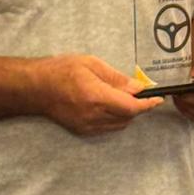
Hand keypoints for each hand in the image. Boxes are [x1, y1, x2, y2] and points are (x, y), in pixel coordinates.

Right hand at [35, 55, 162, 136]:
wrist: (36, 88)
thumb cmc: (61, 70)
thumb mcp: (91, 64)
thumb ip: (116, 78)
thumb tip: (138, 87)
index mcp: (97, 97)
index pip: (131, 107)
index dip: (148, 104)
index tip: (157, 99)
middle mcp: (94, 115)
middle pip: (128, 117)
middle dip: (137, 106)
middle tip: (136, 91)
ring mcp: (88, 126)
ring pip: (119, 124)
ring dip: (126, 113)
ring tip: (118, 96)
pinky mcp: (82, 130)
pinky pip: (107, 128)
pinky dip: (114, 118)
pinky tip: (107, 105)